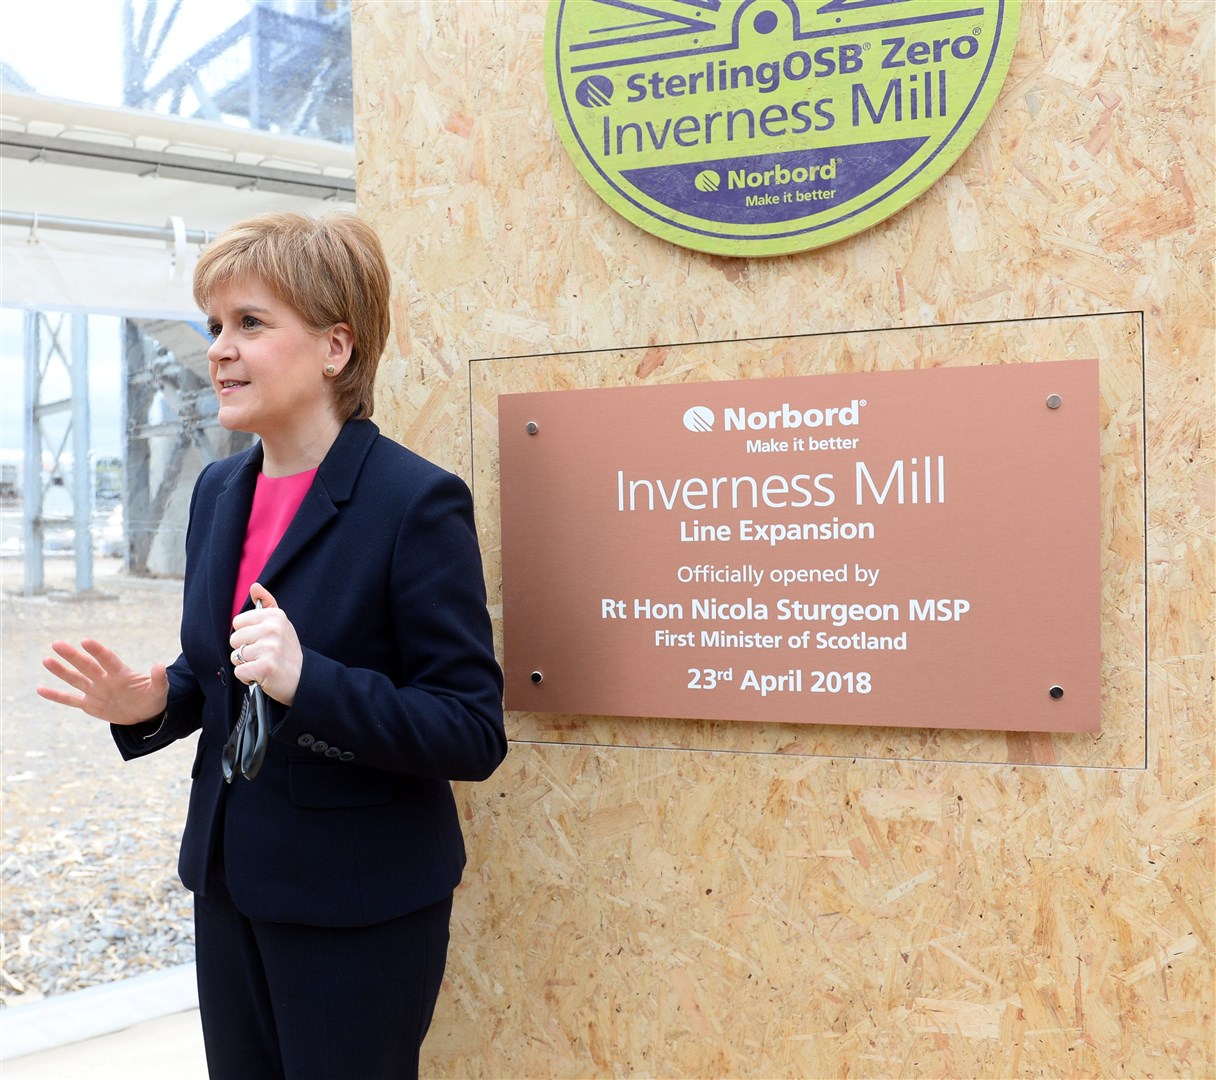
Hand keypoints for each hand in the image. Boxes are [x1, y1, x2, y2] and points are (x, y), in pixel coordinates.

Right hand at [38, 640, 168, 726]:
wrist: (144, 714)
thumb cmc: (152, 698)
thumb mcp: (159, 691)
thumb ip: (159, 679)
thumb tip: (160, 666)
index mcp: (122, 674)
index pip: (108, 660)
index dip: (98, 651)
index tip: (86, 641)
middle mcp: (105, 679)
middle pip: (87, 666)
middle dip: (73, 656)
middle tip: (57, 643)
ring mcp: (96, 691)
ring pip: (75, 679)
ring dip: (61, 671)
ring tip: (46, 660)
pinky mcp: (89, 704)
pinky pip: (70, 700)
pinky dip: (56, 696)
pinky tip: (40, 689)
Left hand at [230, 583, 301, 705]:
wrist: (302, 677)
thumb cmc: (287, 650)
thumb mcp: (281, 623)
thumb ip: (267, 603)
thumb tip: (255, 586)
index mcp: (275, 616)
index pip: (238, 622)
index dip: (246, 633)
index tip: (261, 639)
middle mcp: (273, 629)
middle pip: (234, 638)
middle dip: (244, 649)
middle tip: (262, 654)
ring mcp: (270, 648)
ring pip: (236, 655)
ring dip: (246, 664)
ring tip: (262, 664)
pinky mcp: (265, 667)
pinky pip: (239, 671)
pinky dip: (247, 677)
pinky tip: (261, 674)